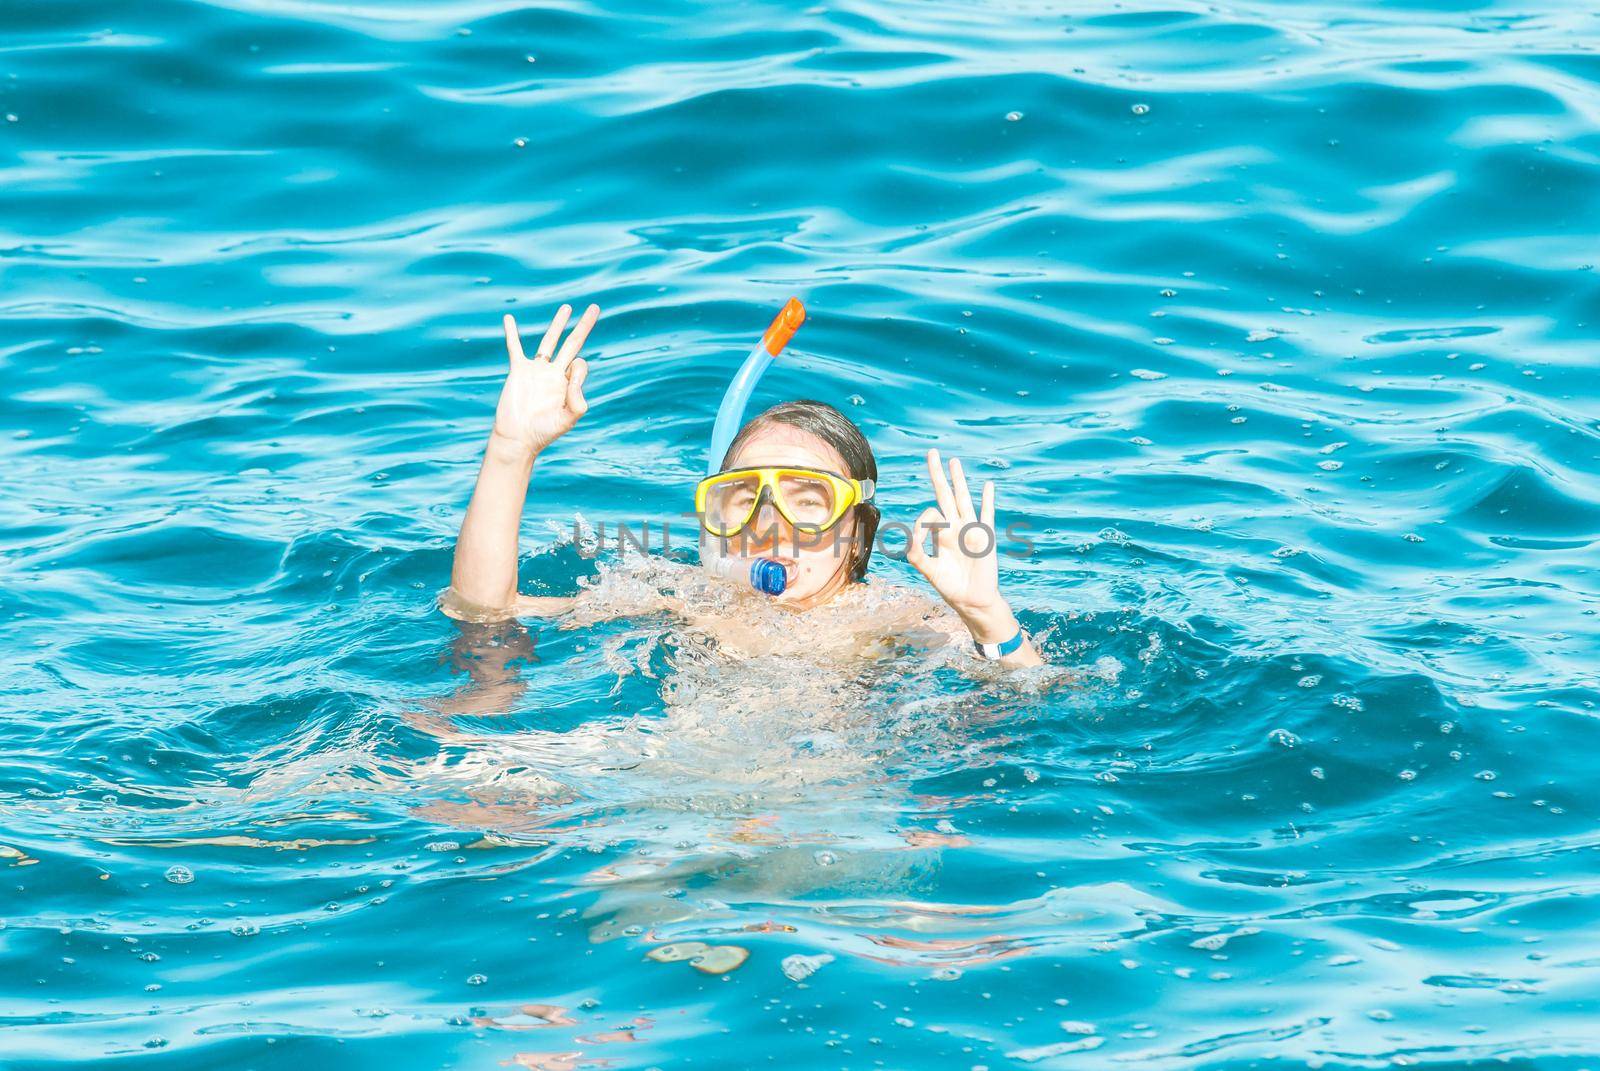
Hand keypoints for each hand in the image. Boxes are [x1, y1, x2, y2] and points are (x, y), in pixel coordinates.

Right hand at [492, 303, 599, 453]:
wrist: (518, 437)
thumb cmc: (544, 431)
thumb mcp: (568, 419)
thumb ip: (577, 400)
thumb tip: (575, 370)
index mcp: (568, 384)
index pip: (580, 364)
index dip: (578, 369)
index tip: (569, 380)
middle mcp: (554, 373)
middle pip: (572, 343)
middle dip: (583, 326)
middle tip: (595, 307)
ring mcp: (536, 370)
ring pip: (550, 340)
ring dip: (558, 324)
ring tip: (567, 307)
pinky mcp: (519, 370)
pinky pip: (515, 347)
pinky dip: (512, 333)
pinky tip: (509, 319)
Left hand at [907, 448, 1016, 640]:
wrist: (972, 600)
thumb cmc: (950, 586)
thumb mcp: (927, 570)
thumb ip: (916, 554)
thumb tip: (912, 534)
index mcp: (940, 534)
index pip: (929, 514)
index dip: (922, 522)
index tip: (920, 539)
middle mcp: (955, 527)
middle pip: (945, 494)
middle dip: (938, 475)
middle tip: (932, 453)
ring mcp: (971, 529)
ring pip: (964, 498)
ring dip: (959, 480)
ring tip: (953, 461)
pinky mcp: (986, 537)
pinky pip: (987, 514)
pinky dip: (987, 500)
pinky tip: (988, 485)